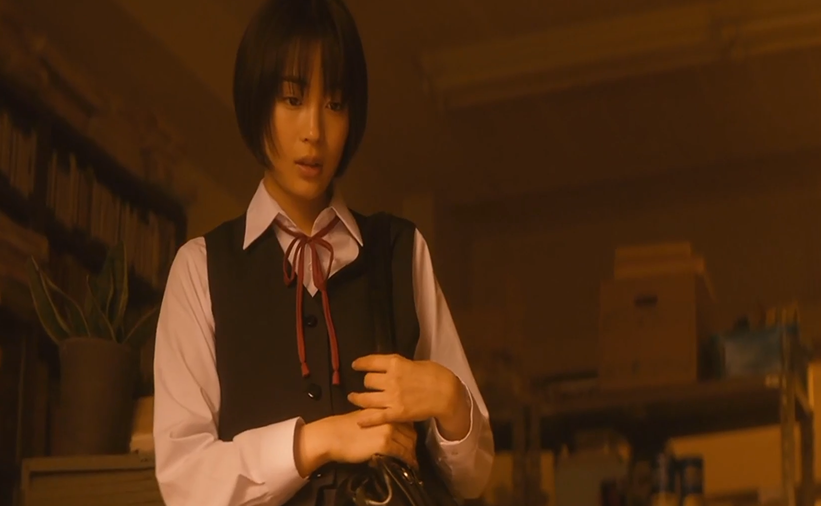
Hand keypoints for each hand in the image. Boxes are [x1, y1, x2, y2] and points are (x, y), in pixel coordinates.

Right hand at [297, 410, 417, 475]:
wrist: (332, 436)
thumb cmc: (344, 428)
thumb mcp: (366, 418)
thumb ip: (380, 421)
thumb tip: (390, 430)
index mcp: (385, 410)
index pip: (407, 421)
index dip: (410, 433)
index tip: (410, 442)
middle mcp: (390, 418)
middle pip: (411, 433)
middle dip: (413, 445)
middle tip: (412, 455)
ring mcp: (389, 430)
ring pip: (409, 444)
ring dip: (412, 454)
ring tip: (412, 462)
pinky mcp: (385, 444)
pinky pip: (403, 453)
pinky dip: (408, 461)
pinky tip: (409, 466)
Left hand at [347, 354, 459, 427]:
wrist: (447, 393)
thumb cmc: (435, 375)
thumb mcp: (415, 363)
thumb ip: (400, 366)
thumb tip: (389, 368)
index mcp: (396, 363)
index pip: (371, 362)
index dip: (360, 363)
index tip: (355, 365)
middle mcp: (391, 379)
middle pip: (367, 380)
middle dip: (367, 382)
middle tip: (368, 385)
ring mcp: (392, 397)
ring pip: (366, 398)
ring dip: (358, 398)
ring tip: (353, 398)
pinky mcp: (396, 413)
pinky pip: (376, 417)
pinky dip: (365, 419)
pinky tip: (359, 420)